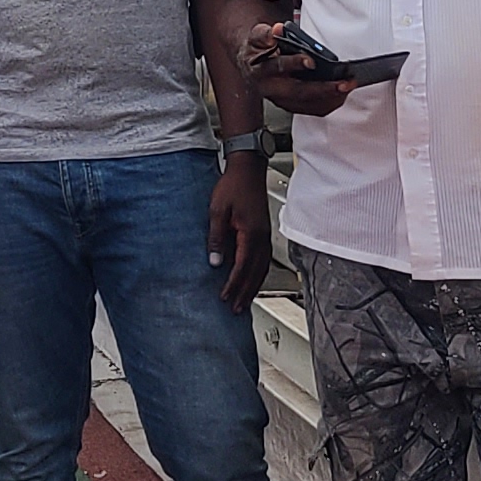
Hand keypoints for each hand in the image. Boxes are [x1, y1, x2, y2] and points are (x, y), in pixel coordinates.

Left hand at [207, 157, 270, 310]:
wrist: (247, 170)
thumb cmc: (233, 186)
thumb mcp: (218, 211)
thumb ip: (216, 238)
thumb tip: (216, 262)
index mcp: (251, 234)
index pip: (242, 267)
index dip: (233, 285)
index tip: (225, 297)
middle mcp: (261, 238)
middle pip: (255, 273)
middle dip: (245, 293)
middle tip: (236, 310)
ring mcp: (265, 236)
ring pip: (261, 269)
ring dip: (253, 287)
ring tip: (244, 302)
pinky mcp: (263, 233)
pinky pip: (263, 261)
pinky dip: (258, 275)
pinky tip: (252, 281)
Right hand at [236, 23, 353, 120]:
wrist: (253, 65)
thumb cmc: (259, 50)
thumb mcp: (256, 37)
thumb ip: (264, 34)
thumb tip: (277, 30)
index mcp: (261, 71)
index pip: (278, 68)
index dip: (294, 64)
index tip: (311, 61)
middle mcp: (272, 90)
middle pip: (299, 93)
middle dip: (323, 89)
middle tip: (343, 82)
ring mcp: (283, 101)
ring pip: (309, 104)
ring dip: (331, 97)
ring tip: (348, 85)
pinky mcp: (293, 106)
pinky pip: (314, 109)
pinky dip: (330, 102)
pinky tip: (342, 93)